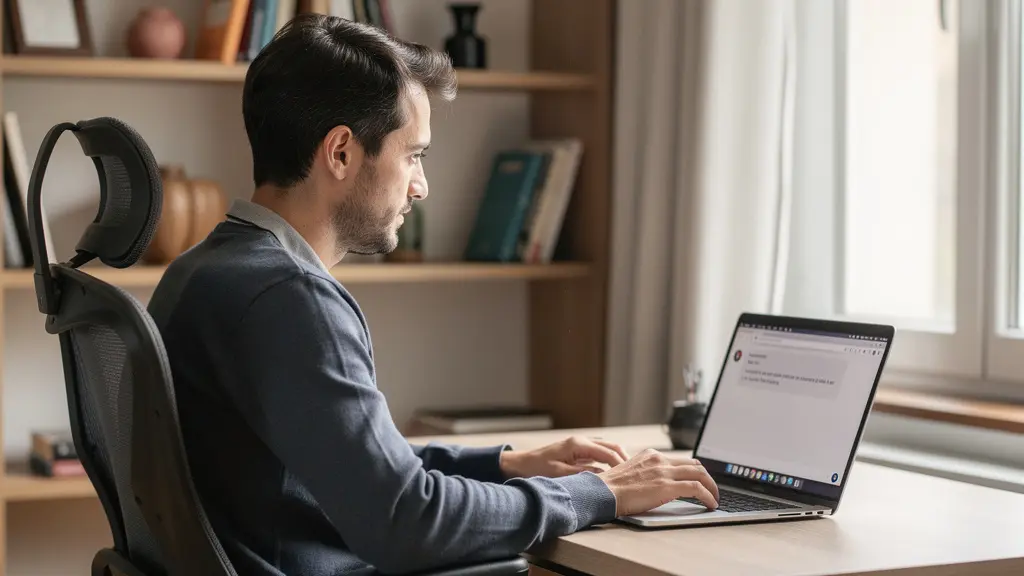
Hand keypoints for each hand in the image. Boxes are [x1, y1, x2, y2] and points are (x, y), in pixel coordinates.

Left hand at [499, 435, 629, 478]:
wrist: (519, 465)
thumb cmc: (536, 469)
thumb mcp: (559, 474)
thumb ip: (581, 475)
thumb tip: (602, 477)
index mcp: (578, 444)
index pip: (608, 453)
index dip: (621, 464)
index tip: (632, 476)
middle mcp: (581, 442)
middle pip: (611, 447)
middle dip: (625, 459)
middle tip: (636, 474)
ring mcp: (580, 446)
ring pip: (607, 449)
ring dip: (618, 460)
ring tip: (629, 474)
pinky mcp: (578, 452)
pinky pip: (599, 455)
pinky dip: (609, 462)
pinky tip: (613, 474)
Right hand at [597, 449, 718, 514]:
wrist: (602, 492)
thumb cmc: (610, 488)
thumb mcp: (630, 472)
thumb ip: (645, 474)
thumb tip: (656, 485)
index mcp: (651, 455)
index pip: (680, 460)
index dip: (694, 471)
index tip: (700, 480)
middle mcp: (659, 460)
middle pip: (694, 464)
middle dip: (707, 477)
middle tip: (711, 489)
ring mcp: (664, 472)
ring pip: (700, 474)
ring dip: (711, 486)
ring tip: (715, 498)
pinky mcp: (667, 486)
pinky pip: (696, 488)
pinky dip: (708, 496)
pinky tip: (711, 504)